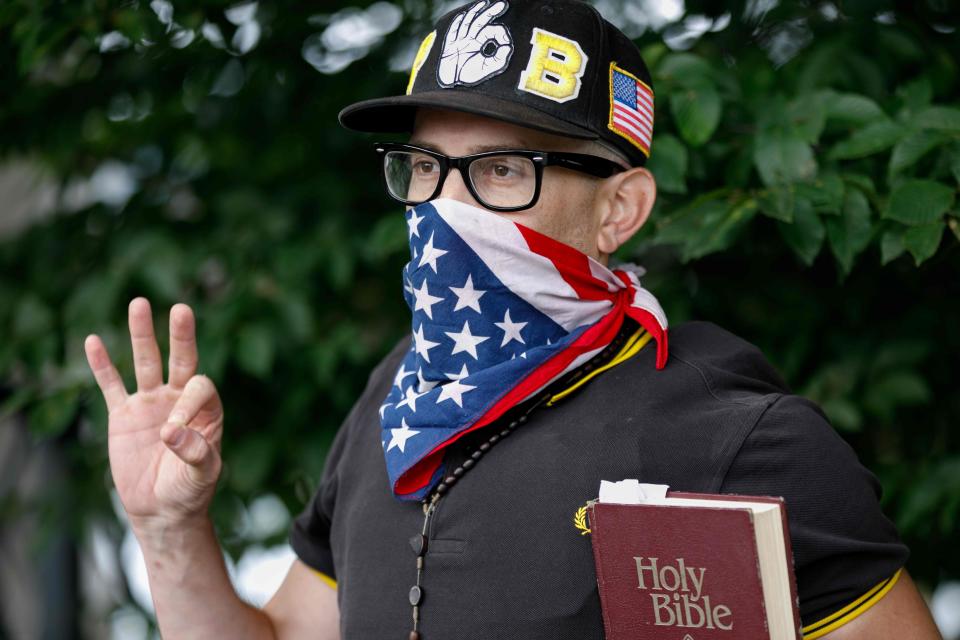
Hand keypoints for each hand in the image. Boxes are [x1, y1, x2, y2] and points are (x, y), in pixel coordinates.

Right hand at [85, 298, 222, 530]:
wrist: (161, 510)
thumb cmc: (189, 492)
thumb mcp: (202, 476)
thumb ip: (197, 454)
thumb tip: (173, 432)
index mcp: (207, 409)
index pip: (199, 388)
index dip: (187, 403)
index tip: (171, 433)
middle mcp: (180, 399)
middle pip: (181, 359)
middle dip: (181, 336)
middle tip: (181, 309)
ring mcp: (151, 403)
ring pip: (146, 362)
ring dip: (142, 335)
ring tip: (139, 304)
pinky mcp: (123, 414)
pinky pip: (112, 385)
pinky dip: (103, 365)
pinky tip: (93, 341)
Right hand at [437, 0, 512, 86]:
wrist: (452, 84)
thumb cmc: (468, 76)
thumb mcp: (487, 68)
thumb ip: (499, 59)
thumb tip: (508, 47)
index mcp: (480, 43)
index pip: (491, 31)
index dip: (500, 33)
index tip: (505, 42)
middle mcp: (470, 40)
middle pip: (481, 21)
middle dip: (490, 12)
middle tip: (502, 3)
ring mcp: (459, 41)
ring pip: (468, 23)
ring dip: (475, 12)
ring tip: (484, 3)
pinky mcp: (449, 46)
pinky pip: (453, 32)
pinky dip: (457, 24)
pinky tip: (462, 15)